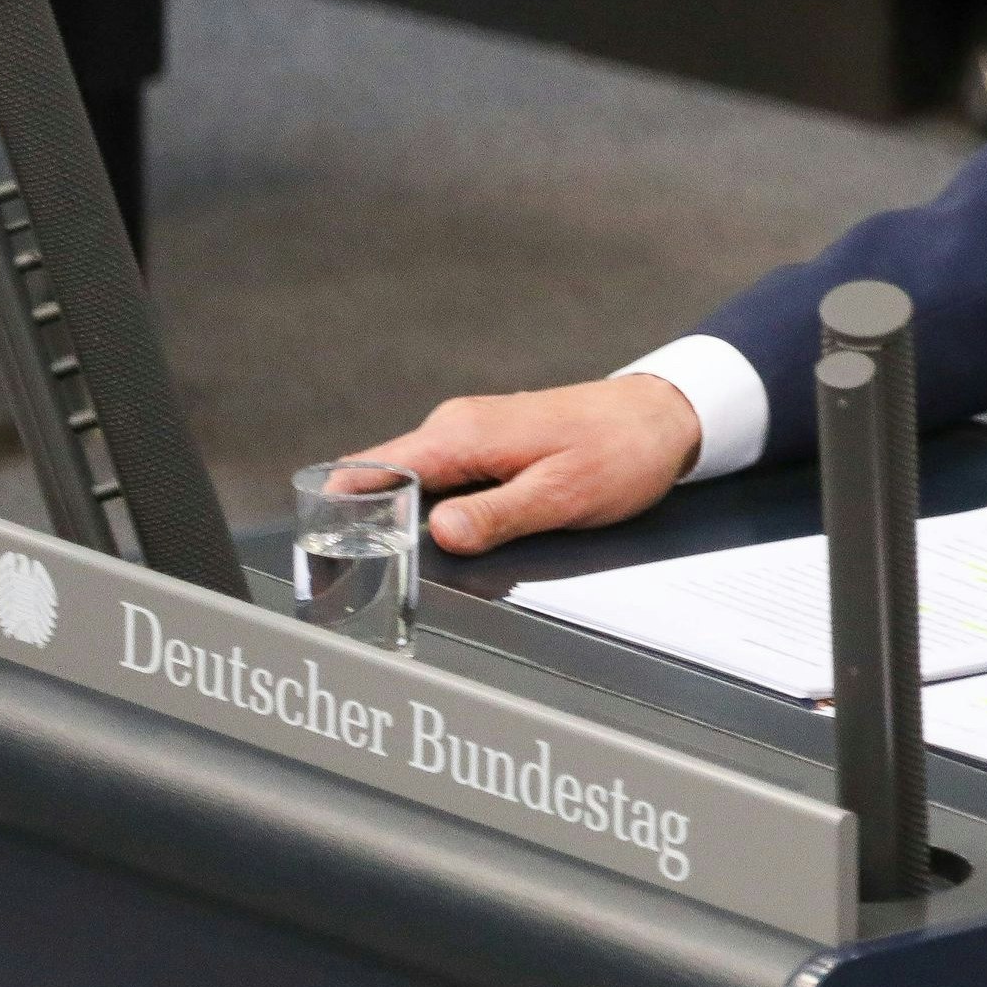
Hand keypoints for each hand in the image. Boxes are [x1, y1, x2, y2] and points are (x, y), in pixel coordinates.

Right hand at [348, 375, 700, 554]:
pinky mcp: (490, 442)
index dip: (341, 505)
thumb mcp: (560, 496)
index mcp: (465, 435)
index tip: (323, 543)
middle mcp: (459, 426)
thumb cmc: (620, 451)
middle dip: (367, 518)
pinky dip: (430, 503)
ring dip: (399, 513)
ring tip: (386, 557)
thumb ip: (496, 517)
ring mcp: (473, 432)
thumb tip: (440, 533)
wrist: (663, 415)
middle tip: (353, 571)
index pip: (375, 467)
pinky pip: (442, 475)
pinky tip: (436, 532)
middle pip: (386, 476)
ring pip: (413, 478)